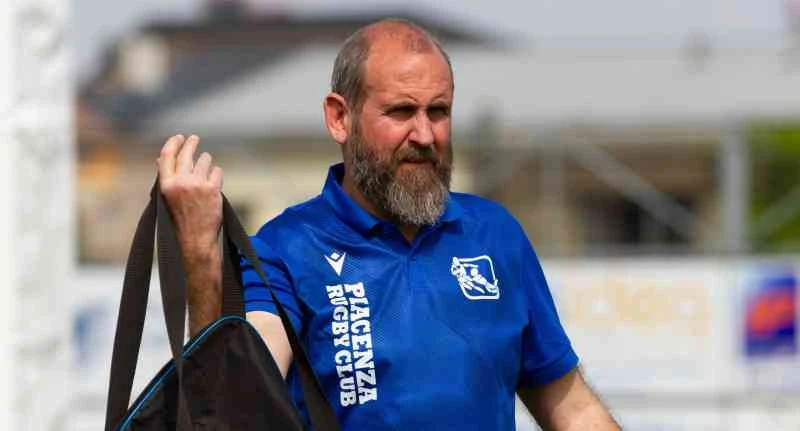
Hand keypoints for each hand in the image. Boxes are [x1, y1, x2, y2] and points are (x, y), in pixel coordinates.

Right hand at [157, 134, 222, 254]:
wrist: (195, 238)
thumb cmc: (180, 219)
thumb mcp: (166, 198)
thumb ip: (166, 178)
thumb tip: (160, 160)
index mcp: (166, 184)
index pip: (167, 156)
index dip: (173, 143)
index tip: (179, 137)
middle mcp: (181, 182)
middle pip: (187, 154)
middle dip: (191, 143)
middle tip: (194, 139)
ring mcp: (197, 185)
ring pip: (205, 161)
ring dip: (206, 162)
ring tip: (206, 169)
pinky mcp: (212, 189)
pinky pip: (217, 172)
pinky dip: (216, 175)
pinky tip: (214, 183)